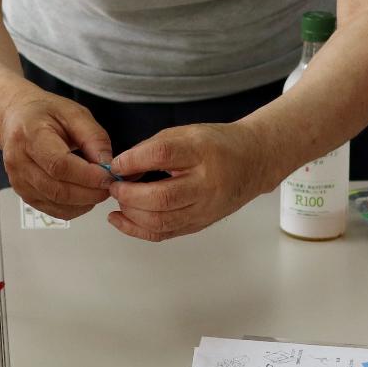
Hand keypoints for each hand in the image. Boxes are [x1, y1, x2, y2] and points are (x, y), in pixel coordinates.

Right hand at [0, 92, 114, 219]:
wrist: (16, 119)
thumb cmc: (44, 113)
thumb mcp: (74, 113)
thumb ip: (94, 138)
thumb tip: (108, 165)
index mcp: (30, 135)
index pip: (59, 165)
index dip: (87, 176)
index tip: (108, 176)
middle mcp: (19, 161)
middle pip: (58, 189)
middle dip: (90, 192)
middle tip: (110, 186)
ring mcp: (19, 181)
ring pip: (56, 203)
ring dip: (84, 201)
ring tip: (100, 188)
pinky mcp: (24, 194)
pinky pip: (53, 210)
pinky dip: (75, 208)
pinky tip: (85, 196)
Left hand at [106, 123, 269, 241]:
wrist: (252, 162)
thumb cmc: (218, 145)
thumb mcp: (186, 133)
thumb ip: (151, 149)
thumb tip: (120, 168)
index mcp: (202, 152)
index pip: (161, 156)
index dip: (132, 161)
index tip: (116, 164)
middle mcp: (206, 183)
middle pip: (161, 197)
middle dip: (128, 195)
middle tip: (115, 186)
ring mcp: (205, 208)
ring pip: (161, 220)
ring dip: (131, 213)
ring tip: (119, 200)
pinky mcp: (200, 223)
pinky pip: (165, 233)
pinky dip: (137, 230)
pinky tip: (121, 220)